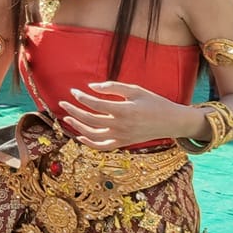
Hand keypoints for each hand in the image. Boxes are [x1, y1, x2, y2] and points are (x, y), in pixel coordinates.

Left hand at [58, 81, 193, 150]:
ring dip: (77, 126)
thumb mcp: (135, 90)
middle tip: (62, 103)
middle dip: (73, 111)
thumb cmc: (153, 102)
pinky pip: (102, 146)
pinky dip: (89, 143)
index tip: (74, 91)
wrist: (171, 122)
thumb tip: (91, 86)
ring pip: (92, 135)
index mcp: (123, 110)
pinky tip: (79, 136)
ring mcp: (121, 137)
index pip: (94, 104)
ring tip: (67, 118)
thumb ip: (112, 87)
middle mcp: (120, 125)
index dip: (81, 97)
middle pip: (89, 120)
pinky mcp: (123, 143)